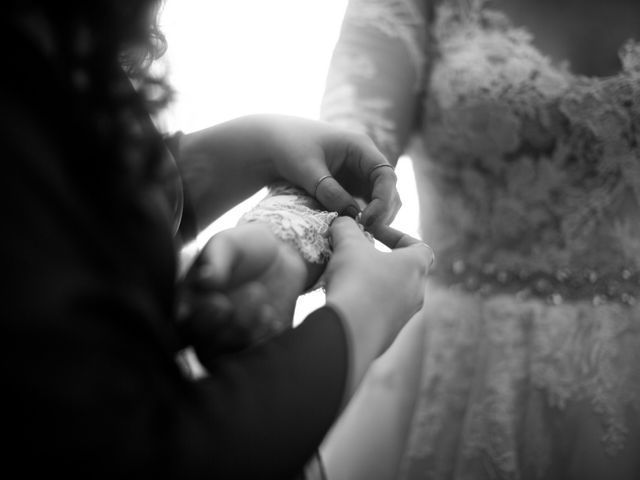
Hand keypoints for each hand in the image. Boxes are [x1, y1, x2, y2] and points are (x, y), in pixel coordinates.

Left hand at [177, 114, 400, 231]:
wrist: (269, 145)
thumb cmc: (287, 148)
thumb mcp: (307, 169)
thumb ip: (329, 191)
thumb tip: (352, 216)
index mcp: (360, 146)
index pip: (386, 175)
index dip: (383, 200)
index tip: (368, 221)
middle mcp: (364, 161)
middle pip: (389, 191)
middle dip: (383, 213)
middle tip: (367, 235)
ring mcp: (358, 176)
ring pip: (380, 202)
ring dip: (375, 219)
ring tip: (360, 237)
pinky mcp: (349, 189)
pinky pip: (364, 207)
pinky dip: (362, 220)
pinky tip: (351, 234)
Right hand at [177, 223, 306, 357]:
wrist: (282, 255)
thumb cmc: (245, 247)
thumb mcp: (228, 244)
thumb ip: (216, 259)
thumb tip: (205, 280)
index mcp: (188, 299)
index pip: (176, 320)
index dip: (187, 318)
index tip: (210, 300)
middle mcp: (203, 324)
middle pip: (197, 342)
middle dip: (210, 326)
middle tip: (225, 303)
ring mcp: (229, 337)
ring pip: (225, 352)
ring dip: (240, 328)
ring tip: (258, 293)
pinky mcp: (256, 344)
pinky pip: (254, 354)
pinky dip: (262, 336)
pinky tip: (271, 313)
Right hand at [322, 217, 433, 391]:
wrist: (349, 333)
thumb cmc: (356, 280)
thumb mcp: (347, 243)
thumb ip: (346, 226)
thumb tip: (342, 221)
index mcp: (416, 267)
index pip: (419, 246)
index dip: (397, 235)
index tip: (373, 233)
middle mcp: (416, 293)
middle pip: (404, 270)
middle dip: (380, 260)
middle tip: (356, 255)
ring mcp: (404, 318)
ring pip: (391, 294)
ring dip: (371, 283)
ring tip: (344, 278)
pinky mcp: (387, 336)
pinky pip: (378, 315)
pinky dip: (363, 306)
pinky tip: (341, 301)